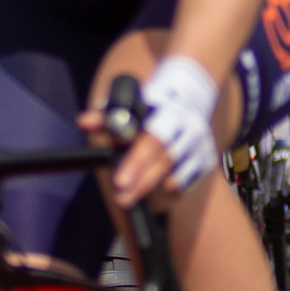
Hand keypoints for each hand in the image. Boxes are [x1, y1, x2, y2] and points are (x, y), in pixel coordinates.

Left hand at [84, 55, 221, 207]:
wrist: (194, 91)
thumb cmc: (154, 102)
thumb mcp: (132, 103)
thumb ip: (107, 116)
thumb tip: (83, 121)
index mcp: (171, 113)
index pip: (153, 140)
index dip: (136, 162)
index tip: (119, 182)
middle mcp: (190, 129)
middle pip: (165, 161)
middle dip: (142, 183)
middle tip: (120, 199)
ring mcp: (200, 146)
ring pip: (179, 176)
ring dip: (154, 190)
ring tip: (130, 199)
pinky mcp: (206, 160)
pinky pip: (187, 183)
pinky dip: (170, 192)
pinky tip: (155, 195)